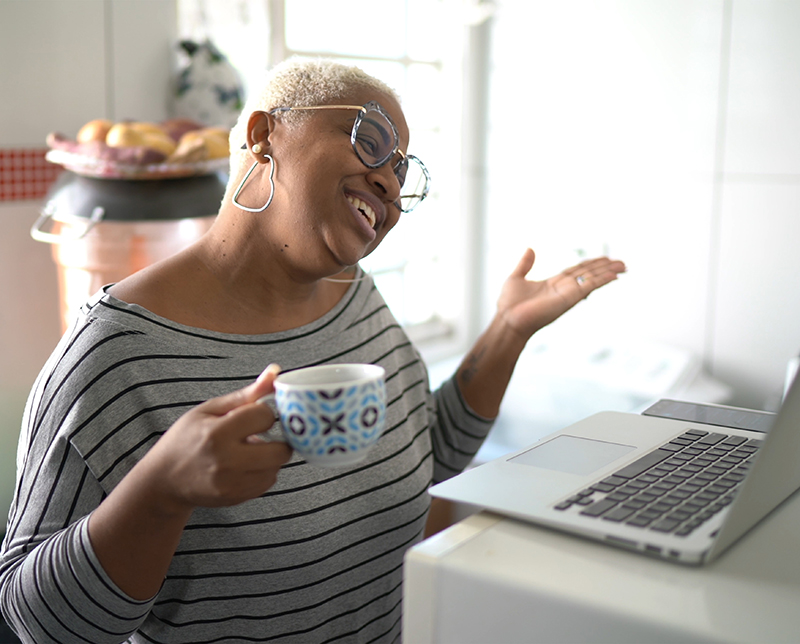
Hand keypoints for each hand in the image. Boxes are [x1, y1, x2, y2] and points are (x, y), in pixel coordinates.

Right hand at [143, 364, 292, 510]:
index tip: (254, 415)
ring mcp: (231, 484)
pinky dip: (264, 472)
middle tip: (263, 434)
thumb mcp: (209, 410)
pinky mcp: (235, 498)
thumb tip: (275, 372)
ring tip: (250, 450)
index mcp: (217, 433)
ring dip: (271, 457)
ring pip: (276, 469)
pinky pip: (267, 484)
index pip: (264, 417)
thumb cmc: (185, 439)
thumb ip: (246, 394)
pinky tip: (246, 465)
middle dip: (278, 439)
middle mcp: (226, 461)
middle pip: (280, 451)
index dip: (263, 413)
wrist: (164, 480)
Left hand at [497, 248, 625, 339]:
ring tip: (624, 266)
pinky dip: (602, 280)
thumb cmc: (509, 305)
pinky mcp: (569, 298)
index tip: (605, 259)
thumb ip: (525, 264)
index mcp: (554, 283)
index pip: (577, 271)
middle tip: (622, 262)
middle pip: (588, 274)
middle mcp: (564, 288)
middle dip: (605, 267)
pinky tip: (614, 275)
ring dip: (608, 272)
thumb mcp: (516, 278)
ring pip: (592, 278)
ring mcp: (568, 293)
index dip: (591, 264)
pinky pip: (589, 286)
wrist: (508, 320)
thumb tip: (530, 248)